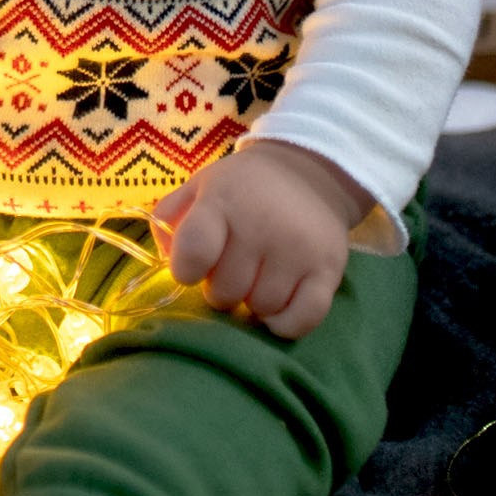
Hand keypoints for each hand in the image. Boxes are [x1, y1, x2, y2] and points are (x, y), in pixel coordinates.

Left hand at [150, 141, 370, 340]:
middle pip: (226, 291)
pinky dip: (284, 323)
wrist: (306, 172)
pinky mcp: (329, 269)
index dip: (185, 271)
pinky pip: (301, 320)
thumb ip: (168, 218)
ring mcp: (298, 249)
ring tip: (255, 278)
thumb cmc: (241, 188)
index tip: (191, 269)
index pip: (194, 250)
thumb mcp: (199, 186)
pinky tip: (277, 306)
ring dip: (253, 303)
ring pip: (261, 309)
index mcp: (223, 201)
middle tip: (230, 270)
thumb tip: (167, 259)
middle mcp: (262, 224)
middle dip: (220, 289)